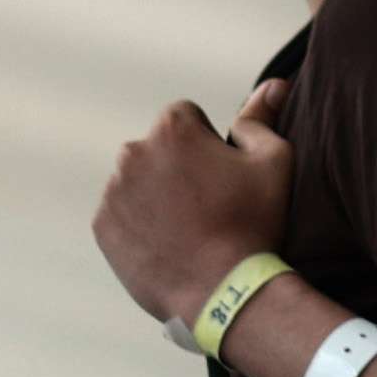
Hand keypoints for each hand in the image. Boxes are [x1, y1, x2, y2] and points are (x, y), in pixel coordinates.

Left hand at [89, 87, 297, 325]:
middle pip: (157, 149)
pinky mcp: (102, 226)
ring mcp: (113, 190)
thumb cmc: (254, 224)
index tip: (221, 177)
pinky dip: (138, 225)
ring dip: (156, 196)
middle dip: (176, 168)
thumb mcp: (274, 163)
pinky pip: (120, 215)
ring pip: (137, 182)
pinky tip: (168, 245)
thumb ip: (262, 119)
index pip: (186, 118)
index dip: (207, 144)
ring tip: (187, 230)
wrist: (224, 292)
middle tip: (206, 207)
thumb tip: (273, 84)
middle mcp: (133, 151)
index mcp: (172, 128)